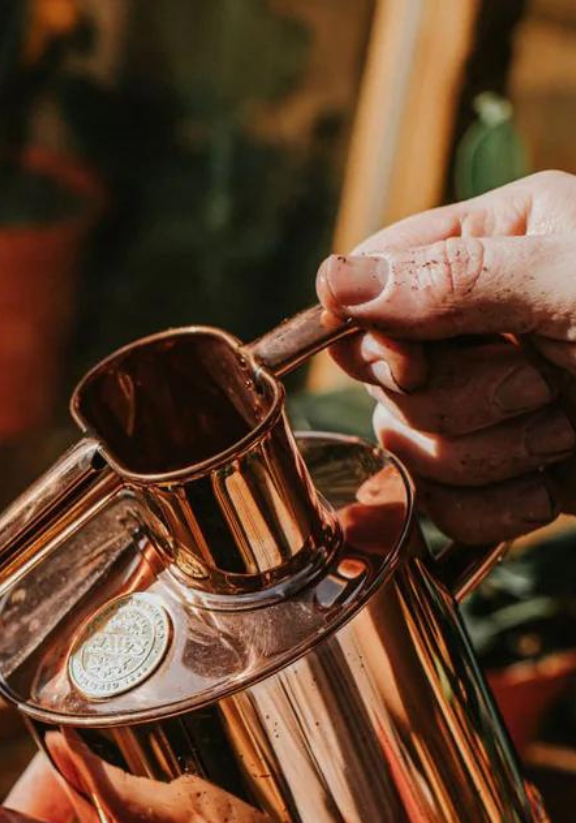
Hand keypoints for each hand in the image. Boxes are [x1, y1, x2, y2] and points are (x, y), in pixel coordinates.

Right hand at [317, 170, 575, 542]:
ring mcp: (490, 401)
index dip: (373, 336)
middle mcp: (482, 321)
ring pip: (408, 447)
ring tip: (565, 434)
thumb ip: (457, 279)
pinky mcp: (505, 472)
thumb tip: (336, 282)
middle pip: (383, 381)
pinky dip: (491, 510)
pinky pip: (440, 506)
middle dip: (458, 402)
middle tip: (540, 390)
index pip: (370, 284)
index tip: (417, 360)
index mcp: (496, 244)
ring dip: (487, 456)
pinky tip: (550, 491)